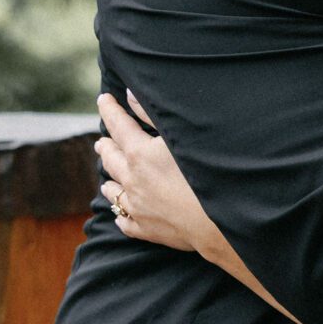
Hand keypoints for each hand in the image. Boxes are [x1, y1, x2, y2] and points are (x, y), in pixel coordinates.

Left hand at [95, 91, 221, 257]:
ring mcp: (137, 207)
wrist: (220, 220)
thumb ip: (152, 114)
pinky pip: (124, 221)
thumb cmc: (206, 172)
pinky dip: (121, 214)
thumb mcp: (180, 135)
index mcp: (140, 153)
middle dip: (106, 146)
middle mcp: (132, 180)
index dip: (109, 110)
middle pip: (110, 158)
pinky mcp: (146, 229)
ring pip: (113, 192)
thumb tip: (129, 94)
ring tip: (107, 179)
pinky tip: (121, 213)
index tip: (103, 99)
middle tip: (102, 141)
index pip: (117, 125)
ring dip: (109, 180)